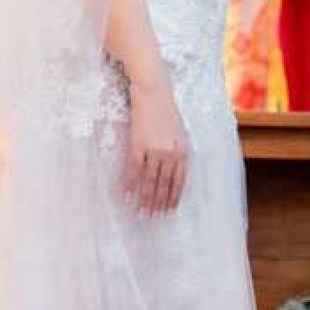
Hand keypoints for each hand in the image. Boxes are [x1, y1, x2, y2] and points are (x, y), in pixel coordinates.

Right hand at [125, 78, 188, 214]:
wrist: (153, 91)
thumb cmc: (166, 110)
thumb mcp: (180, 132)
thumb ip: (179, 151)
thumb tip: (175, 171)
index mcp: (183, 150)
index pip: (179, 181)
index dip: (173, 197)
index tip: (169, 211)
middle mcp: (170, 152)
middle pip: (164, 184)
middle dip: (158, 203)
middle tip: (153, 217)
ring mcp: (154, 149)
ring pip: (149, 180)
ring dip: (145, 199)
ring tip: (141, 212)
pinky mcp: (138, 144)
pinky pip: (134, 170)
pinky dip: (130, 185)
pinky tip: (127, 196)